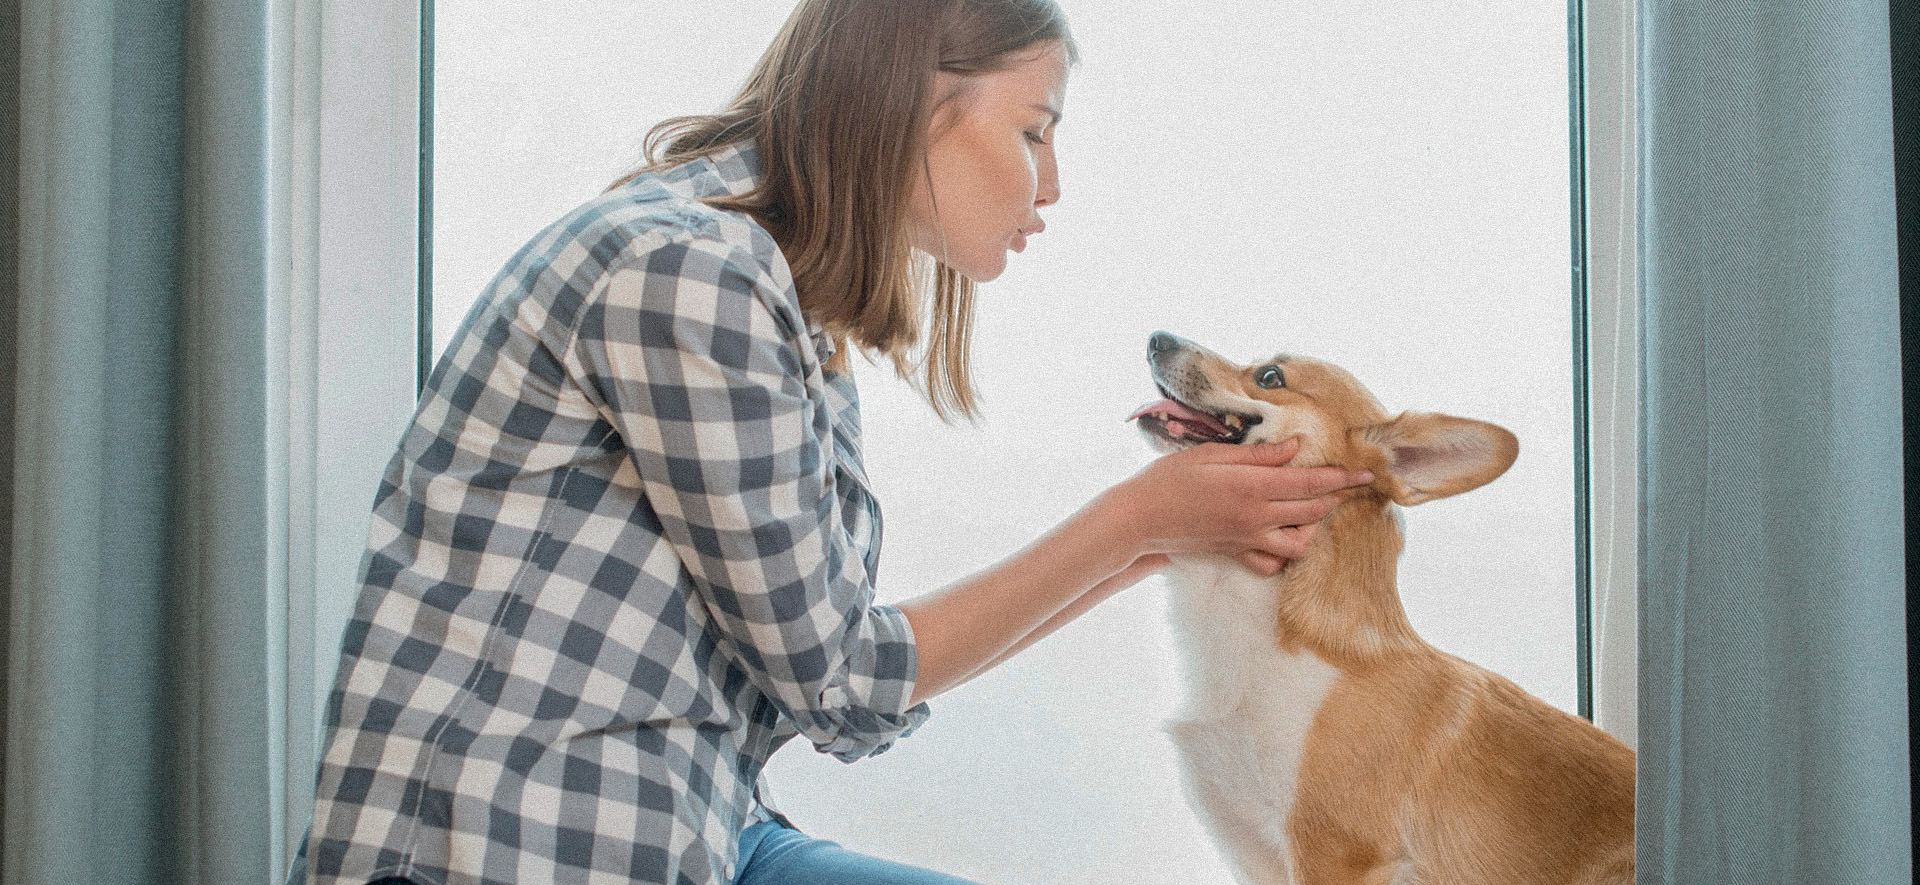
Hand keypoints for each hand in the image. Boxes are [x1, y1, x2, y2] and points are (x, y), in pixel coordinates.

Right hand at [1108, 437, 1372, 575]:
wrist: (1139, 519)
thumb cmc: (1169, 478)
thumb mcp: (1212, 454)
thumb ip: (1258, 455)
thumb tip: (1294, 448)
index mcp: (1253, 487)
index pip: (1310, 482)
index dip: (1342, 476)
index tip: (1366, 472)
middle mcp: (1257, 517)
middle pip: (1313, 511)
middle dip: (1336, 497)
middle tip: (1348, 485)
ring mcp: (1248, 540)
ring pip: (1300, 543)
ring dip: (1313, 526)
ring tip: (1310, 509)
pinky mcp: (1236, 554)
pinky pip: (1273, 563)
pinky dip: (1284, 553)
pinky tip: (1282, 537)